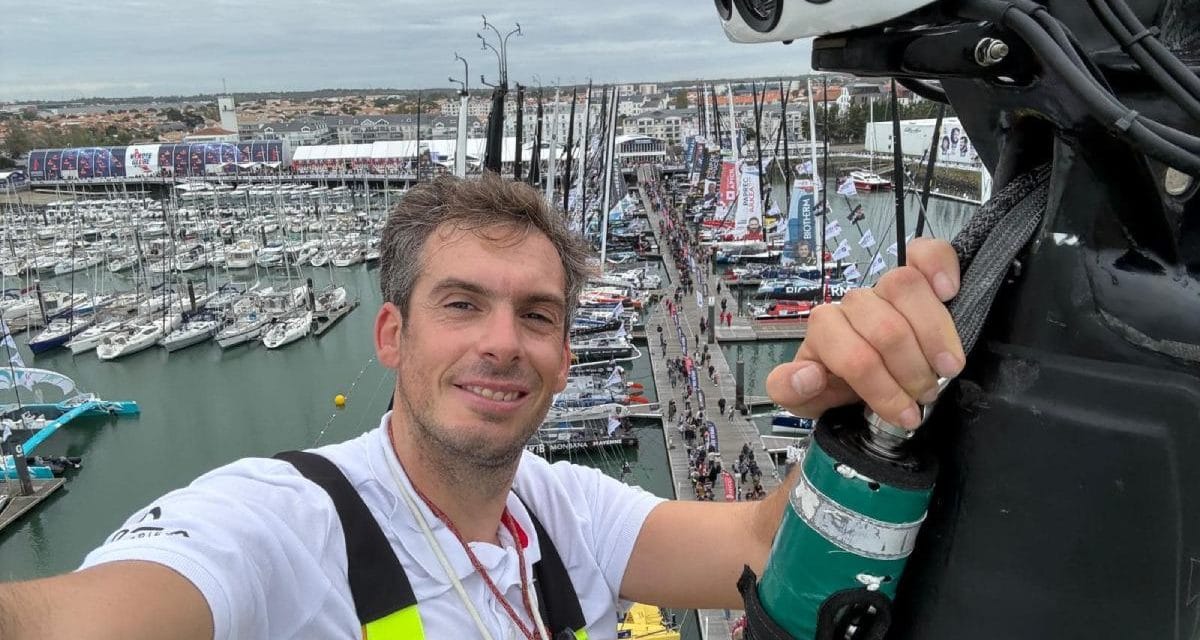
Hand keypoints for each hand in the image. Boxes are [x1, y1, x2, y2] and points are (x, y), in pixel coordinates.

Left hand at [765, 238, 964, 428]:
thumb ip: (789, 390)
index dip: (884, 390)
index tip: (905, 415)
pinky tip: (949, 291)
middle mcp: (853, 304)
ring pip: (905, 287)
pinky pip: (924, 253)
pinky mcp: (914, 275)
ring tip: (947, 367)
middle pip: (886, 328)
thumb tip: (808, 376)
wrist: (861, 372)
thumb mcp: (807, 398)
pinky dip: (940, 265)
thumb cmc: (838, 383)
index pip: (854, 357)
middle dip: (912, 371)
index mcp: (824, 330)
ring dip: (934, 334)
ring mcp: (883, 287)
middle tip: (926, 395)